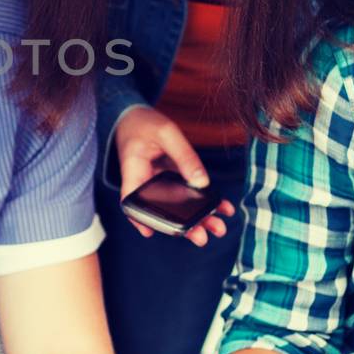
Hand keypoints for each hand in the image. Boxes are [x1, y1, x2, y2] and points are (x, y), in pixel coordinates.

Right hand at [114, 106, 234, 245]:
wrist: (136, 115)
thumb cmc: (144, 123)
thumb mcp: (166, 133)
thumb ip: (184, 156)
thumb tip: (202, 183)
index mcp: (134, 172)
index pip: (132, 202)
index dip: (140, 220)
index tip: (150, 232)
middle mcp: (145, 183)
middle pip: (161, 211)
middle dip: (183, 227)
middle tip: (202, 237)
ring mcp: (159, 183)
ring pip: (176, 207)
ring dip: (198, 219)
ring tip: (218, 227)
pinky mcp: (171, 178)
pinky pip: (186, 194)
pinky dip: (203, 201)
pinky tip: (221, 208)